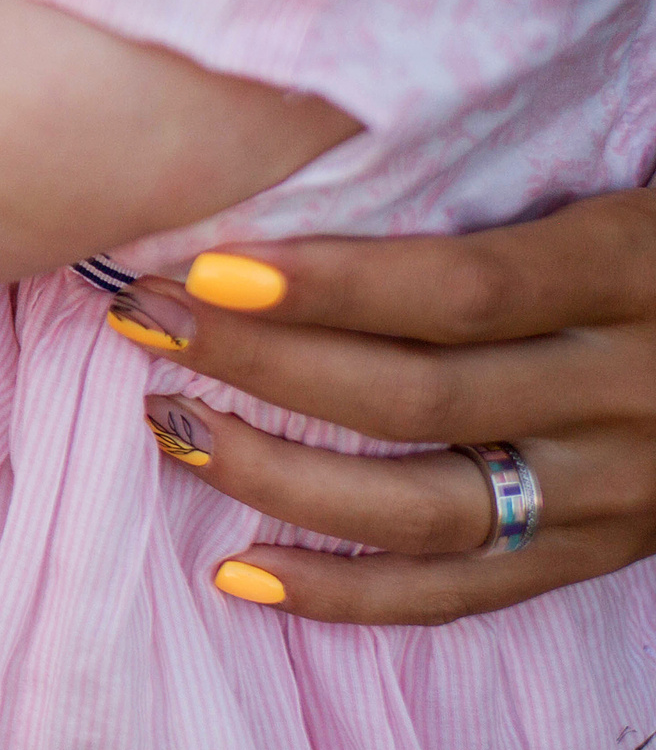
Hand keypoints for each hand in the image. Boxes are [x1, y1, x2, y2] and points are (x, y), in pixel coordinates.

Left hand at [110, 192, 655, 622]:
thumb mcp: (613, 185)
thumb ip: (492, 188)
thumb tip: (299, 155)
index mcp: (633, 271)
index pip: (460, 290)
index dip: (327, 285)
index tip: (204, 266)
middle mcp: (632, 392)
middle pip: (417, 395)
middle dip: (260, 360)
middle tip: (143, 317)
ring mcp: (621, 491)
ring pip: (424, 507)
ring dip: (273, 472)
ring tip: (167, 421)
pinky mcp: (601, 557)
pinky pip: (461, 594)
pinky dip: (343, 593)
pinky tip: (236, 569)